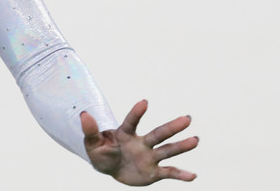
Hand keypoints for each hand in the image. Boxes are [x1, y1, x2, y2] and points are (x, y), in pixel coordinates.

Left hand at [81, 99, 197, 185]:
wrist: (111, 170)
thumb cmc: (102, 153)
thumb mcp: (92, 144)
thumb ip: (90, 131)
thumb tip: (84, 114)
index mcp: (125, 134)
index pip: (132, 121)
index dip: (137, 112)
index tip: (144, 101)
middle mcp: (141, 143)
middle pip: (158, 134)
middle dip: (172, 127)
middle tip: (187, 118)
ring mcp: (149, 157)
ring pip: (167, 150)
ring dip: (181, 146)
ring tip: (195, 140)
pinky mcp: (153, 172)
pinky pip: (169, 173)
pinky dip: (180, 175)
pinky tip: (193, 176)